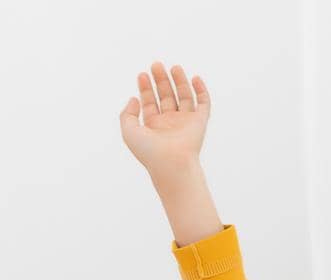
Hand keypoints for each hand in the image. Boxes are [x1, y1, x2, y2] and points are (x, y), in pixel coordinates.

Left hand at [120, 61, 209, 179]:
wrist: (171, 163)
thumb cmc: (149, 152)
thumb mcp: (129, 132)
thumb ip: (126, 114)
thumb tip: (134, 98)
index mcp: (153, 126)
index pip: (150, 102)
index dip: (145, 88)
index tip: (142, 75)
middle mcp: (170, 123)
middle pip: (166, 96)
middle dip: (160, 80)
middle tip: (155, 65)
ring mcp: (186, 122)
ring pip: (184, 96)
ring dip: (179, 81)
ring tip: (173, 67)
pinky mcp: (200, 122)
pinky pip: (203, 102)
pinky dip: (201, 90)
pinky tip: (195, 78)